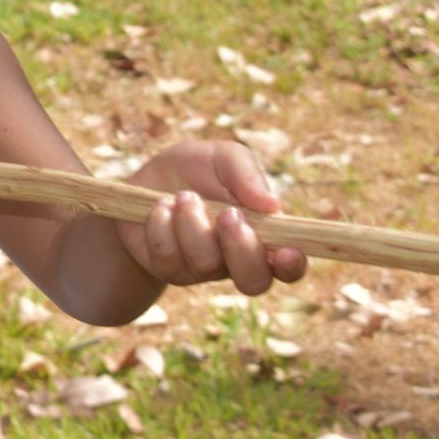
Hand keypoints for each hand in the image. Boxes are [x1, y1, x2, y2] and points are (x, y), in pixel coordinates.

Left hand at [118, 140, 306, 293]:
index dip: (292, 265)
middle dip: (241, 248)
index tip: (285, 250)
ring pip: (206, 263)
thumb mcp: (222, 157)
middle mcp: (236, 259)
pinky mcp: (167, 267)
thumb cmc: (196, 169)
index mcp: (263, 235)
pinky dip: (162, 223)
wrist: (147, 178)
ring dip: (193, 223)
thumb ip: (247, 174)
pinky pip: (168, 255)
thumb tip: (272, 205)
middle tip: (227, 214)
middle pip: (254, 281)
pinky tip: (160, 205)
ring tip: (183, 196)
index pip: (290, 266)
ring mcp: (201, 268)